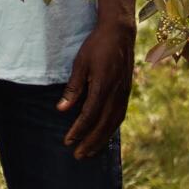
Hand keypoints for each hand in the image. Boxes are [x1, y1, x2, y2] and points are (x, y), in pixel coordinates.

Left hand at [57, 20, 135, 158]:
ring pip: (113, 123)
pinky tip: (104, 135)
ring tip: (90, 152)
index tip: (68, 141)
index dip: (78, 131)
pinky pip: (119, 116)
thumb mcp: (80, 64)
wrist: (120, 32)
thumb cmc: (97, 46)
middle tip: (78, 155)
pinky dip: (111, 129)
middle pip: (103, 125)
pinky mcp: (126, 92)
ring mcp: (124, 93)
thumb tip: (61, 110)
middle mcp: (116, 93)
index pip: (89, 115)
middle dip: (90, 142)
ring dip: (102, 140)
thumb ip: (73, 88)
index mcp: (103, 86)